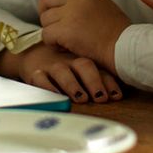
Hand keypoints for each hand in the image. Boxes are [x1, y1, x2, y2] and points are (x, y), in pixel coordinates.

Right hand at [0, 43, 122, 103]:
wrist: (32, 54)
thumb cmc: (64, 64)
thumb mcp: (81, 68)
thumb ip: (99, 78)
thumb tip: (119, 95)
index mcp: (83, 60)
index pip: (100, 69)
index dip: (109, 82)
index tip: (116, 96)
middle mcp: (69, 61)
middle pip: (84, 65)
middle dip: (94, 81)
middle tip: (100, 97)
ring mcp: (52, 66)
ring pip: (62, 72)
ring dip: (73, 85)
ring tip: (81, 98)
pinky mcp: (35, 73)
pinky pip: (41, 79)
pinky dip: (48, 87)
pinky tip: (56, 96)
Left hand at [37, 0, 129, 70]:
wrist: (125, 47)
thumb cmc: (118, 32)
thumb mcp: (104, 6)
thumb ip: (86, 1)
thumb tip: (70, 2)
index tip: (56, 10)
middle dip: (44, 11)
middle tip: (52, 25)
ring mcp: (70, 14)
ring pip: (45, 20)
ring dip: (52, 31)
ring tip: (64, 40)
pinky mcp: (65, 31)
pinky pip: (46, 35)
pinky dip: (53, 44)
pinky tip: (65, 48)